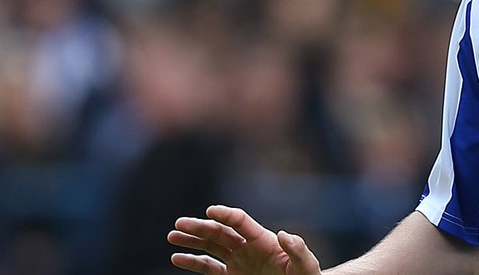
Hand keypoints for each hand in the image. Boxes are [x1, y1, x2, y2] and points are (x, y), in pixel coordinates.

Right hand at [168, 204, 321, 274]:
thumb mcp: (307, 265)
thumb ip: (298, 249)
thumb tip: (282, 233)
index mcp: (263, 240)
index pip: (241, 222)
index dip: (226, 215)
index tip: (210, 212)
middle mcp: (247, 247)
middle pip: (220, 232)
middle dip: (200, 227)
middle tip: (179, 223)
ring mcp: (238, 261)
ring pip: (210, 247)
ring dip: (192, 241)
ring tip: (172, 236)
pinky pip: (209, 267)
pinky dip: (193, 262)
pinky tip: (177, 257)